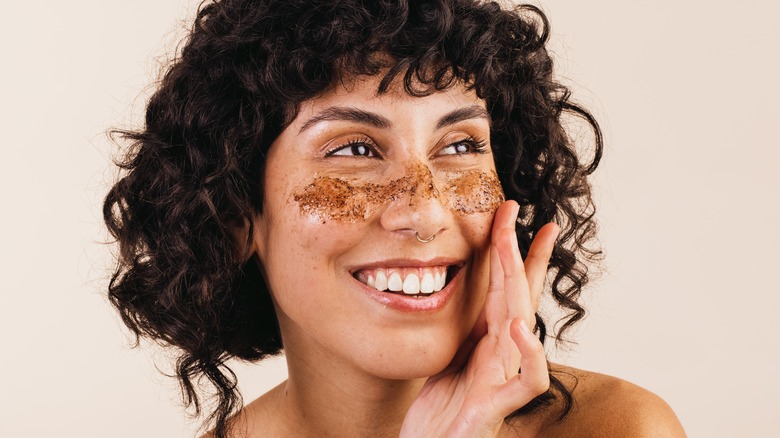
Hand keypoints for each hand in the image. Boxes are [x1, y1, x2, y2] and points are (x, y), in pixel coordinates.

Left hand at [399, 201, 558, 437]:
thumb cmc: (441, 413)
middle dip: (519, 251)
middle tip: (518, 213)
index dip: (519, 254)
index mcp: (489, 341)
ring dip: (521, 285)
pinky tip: (519, 327)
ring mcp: (503, 379)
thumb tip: (461, 291)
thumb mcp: (450, 358)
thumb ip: (466, 330)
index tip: (522, 217)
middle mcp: (503, 355)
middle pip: (518, 295)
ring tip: (513, 248)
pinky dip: (530, 354)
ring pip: (523, 325)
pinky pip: (528, 380)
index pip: (510, 289)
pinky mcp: (498, 406)